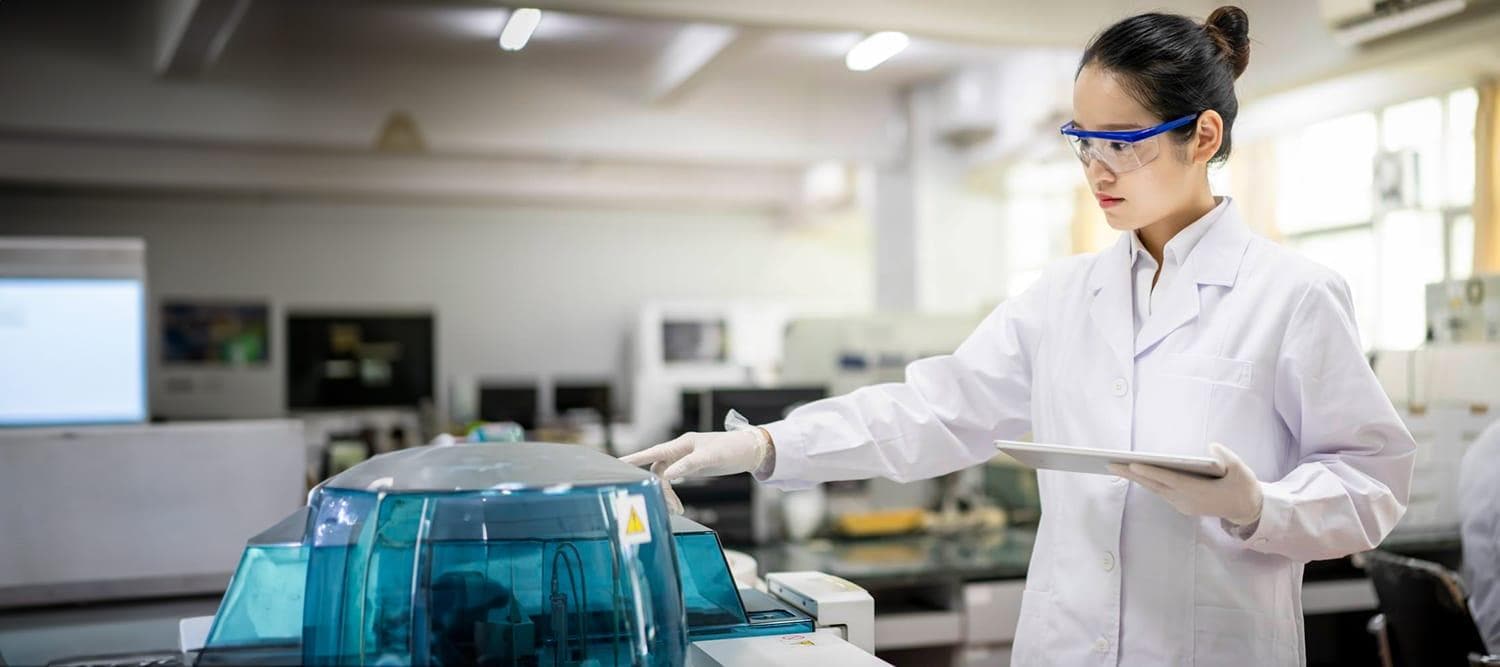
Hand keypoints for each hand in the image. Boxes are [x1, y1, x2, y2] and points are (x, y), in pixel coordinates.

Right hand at [621, 429, 769, 513]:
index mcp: (681, 444)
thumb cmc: (731, 449)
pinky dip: (672, 493)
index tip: (617, 463)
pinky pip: (673, 479)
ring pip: (665, 477)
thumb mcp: (711, 457)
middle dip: (659, 489)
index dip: (635, 458)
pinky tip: (676, 504)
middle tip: (669, 507)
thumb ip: (689, 465)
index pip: (653, 452)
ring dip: (667, 494)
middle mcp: (680, 450)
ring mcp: (684, 458)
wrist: (749, 451)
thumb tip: (668, 475)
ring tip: (677, 509)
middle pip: (658, 470)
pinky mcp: (691, 466)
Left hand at [1108, 442, 1263, 526]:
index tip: (1132, 465)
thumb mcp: (1241, 470)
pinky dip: (1148, 481)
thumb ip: (1227, 457)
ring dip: (1136, 478)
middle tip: (1109, 463)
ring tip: (1117, 465)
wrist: (1248, 510)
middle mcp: (1186, 501)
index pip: (1169, 480)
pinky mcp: (1183, 505)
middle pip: (1154, 485)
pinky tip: (1136, 472)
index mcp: (1199, 492)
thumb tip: (1211, 447)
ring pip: (1155, 489)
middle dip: (1131, 474)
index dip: (1150, 472)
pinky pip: (1161, 491)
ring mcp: (1183, 505)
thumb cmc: (1244, 487)